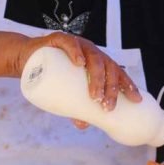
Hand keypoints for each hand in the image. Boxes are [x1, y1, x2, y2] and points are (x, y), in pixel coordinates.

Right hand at [16, 32, 142, 113]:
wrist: (27, 58)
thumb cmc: (53, 75)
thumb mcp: (66, 93)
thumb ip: (76, 106)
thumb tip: (84, 125)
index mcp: (98, 62)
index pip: (117, 72)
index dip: (127, 84)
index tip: (136, 99)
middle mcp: (91, 52)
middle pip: (108, 67)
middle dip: (111, 87)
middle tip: (107, 106)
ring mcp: (77, 44)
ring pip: (93, 57)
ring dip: (97, 76)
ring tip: (94, 94)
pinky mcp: (59, 40)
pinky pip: (70, 43)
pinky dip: (75, 52)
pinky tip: (79, 63)